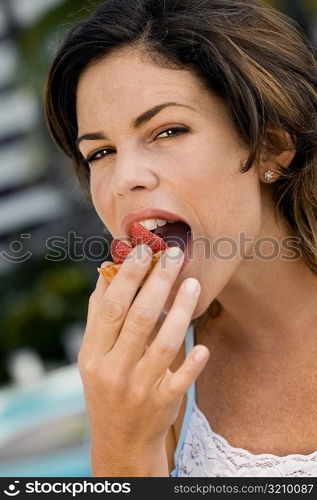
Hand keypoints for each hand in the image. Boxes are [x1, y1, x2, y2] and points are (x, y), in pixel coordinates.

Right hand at [78, 244, 209, 475]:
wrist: (120, 440)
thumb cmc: (106, 387)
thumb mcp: (92, 355)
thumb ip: (99, 315)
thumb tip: (105, 273)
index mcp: (93, 354)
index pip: (111, 309)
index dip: (127, 277)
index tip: (142, 251)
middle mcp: (114, 370)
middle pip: (139, 319)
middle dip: (158, 283)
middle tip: (174, 255)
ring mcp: (140, 388)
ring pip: (164, 344)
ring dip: (180, 311)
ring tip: (193, 283)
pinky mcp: (163, 403)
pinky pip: (180, 380)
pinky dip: (192, 363)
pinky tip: (203, 346)